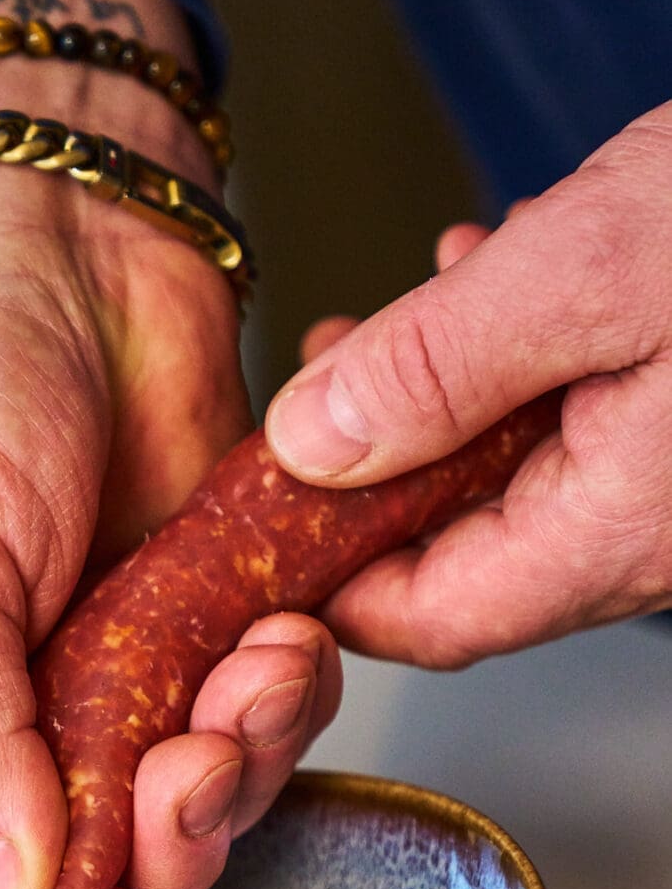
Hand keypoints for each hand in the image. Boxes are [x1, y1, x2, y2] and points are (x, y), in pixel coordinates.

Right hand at [0, 0, 342, 888]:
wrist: (70, 245)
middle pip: (80, 887)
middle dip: (149, 860)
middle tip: (182, 784)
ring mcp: (105, 692)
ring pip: (185, 819)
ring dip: (233, 780)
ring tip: (243, 685)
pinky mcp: (198, 641)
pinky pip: (256, 731)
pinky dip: (282, 710)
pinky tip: (280, 644)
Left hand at [265, 102, 671, 664]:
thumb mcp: (592, 268)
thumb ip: (440, 364)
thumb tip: (313, 441)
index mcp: (613, 530)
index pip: (427, 620)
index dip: (326, 585)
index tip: (256, 527)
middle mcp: (641, 535)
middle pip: (454, 557)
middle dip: (369, 478)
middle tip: (316, 394)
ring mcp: (664, 491)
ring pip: (506, 486)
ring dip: (437, 409)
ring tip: (403, 321)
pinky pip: (567, 431)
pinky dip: (511, 370)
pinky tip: (501, 293)